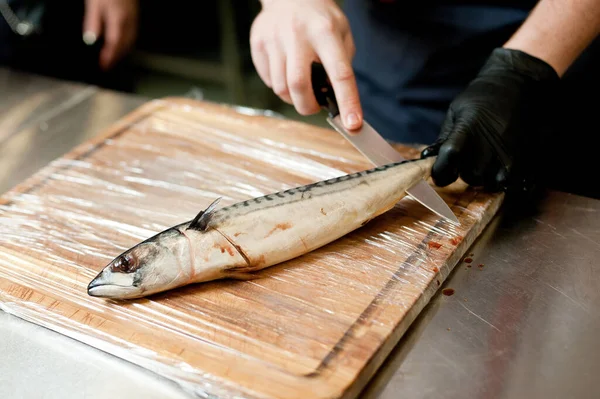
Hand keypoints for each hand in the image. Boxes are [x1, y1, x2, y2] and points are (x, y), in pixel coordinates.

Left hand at [83, 0, 138, 69]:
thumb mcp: (94, 3)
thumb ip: (93, 22)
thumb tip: (91, 39)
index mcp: (118, 20)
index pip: (114, 44)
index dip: (109, 57)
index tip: (103, 66)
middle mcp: (129, 21)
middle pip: (125, 45)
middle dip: (117, 56)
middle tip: (108, 64)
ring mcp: (133, 17)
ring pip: (131, 39)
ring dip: (123, 50)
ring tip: (114, 56)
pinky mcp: (134, 12)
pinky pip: (133, 31)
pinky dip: (127, 40)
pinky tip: (122, 40)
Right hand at [250, 0, 362, 129]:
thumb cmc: (320, 20)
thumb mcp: (341, 34)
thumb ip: (341, 65)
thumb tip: (338, 100)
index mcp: (326, 31)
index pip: (340, 73)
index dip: (347, 101)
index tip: (352, 124)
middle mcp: (297, 34)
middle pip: (298, 85)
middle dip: (307, 106)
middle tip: (314, 106)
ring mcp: (274, 38)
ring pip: (280, 87)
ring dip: (293, 97)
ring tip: (301, 86)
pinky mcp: (258, 44)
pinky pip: (268, 80)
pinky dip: (280, 85)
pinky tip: (286, 70)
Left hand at [421, 48, 559, 193]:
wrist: (517, 84)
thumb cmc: (480, 98)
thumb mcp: (456, 112)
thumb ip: (444, 137)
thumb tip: (427, 158)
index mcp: (467, 130)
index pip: (449, 159)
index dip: (440, 171)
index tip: (438, 172)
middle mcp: (487, 145)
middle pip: (468, 176)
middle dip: (462, 172)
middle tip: (466, 157)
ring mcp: (505, 153)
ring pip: (486, 181)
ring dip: (480, 175)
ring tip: (481, 158)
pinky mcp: (520, 157)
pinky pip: (504, 181)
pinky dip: (497, 178)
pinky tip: (494, 165)